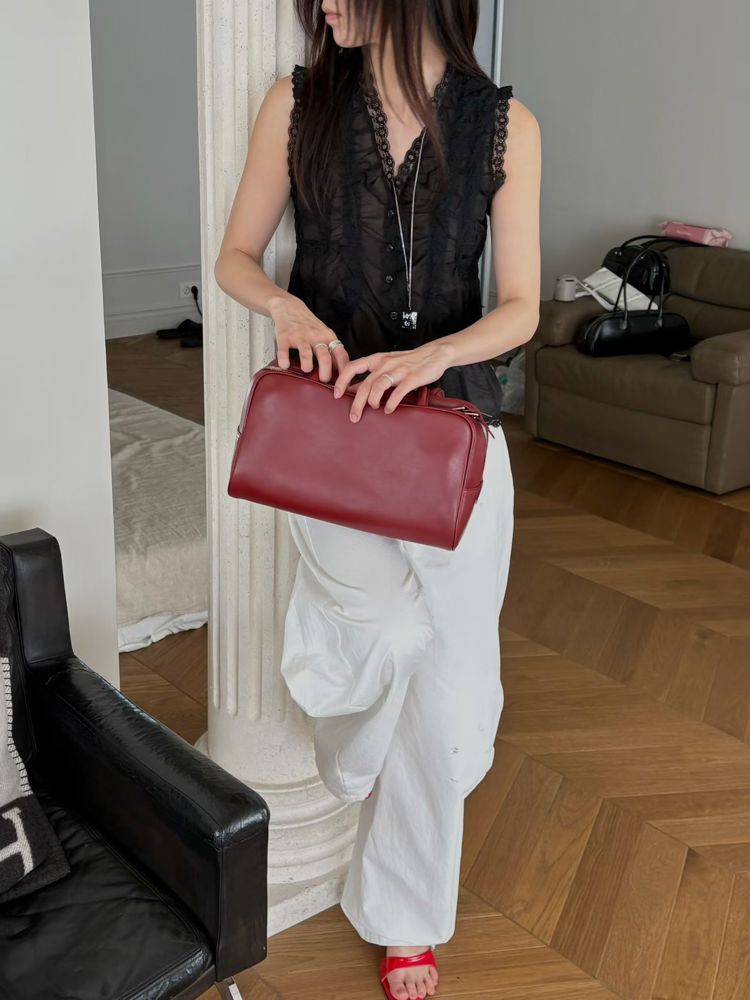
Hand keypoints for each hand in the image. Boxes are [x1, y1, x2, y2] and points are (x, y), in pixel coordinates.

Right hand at [268, 294, 348, 380]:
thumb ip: (332, 351)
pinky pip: (284, 351)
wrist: (289, 307)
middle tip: (323, 381)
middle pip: (325, 357)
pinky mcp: (284, 337)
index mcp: (328, 337)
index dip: (343, 370)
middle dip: (325, 373)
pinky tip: (285, 366)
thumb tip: (341, 373)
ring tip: (306, 370)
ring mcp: (299, 336)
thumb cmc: (309, 325)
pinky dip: (284, 361)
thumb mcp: (325, 335)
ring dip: (307, 366)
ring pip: (306, 353)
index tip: (342, 383)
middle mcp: (315, 337)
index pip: (341, 355)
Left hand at [332, 342, 453, 421]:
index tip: (336, 394)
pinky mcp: (412, 378)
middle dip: (357, 403)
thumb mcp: (386, 364)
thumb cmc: (408, 361)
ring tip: (374, 408)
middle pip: (364, 384)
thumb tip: (352, 390)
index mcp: (376, 359)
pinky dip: (391, 402)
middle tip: (354, 416)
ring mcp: (398, 370)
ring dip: (373, 401)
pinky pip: (398, 391)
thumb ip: (371, 376)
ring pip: (378, 386)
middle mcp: (385, 364)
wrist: (434, 353)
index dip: (342, 381)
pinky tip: (389, 409)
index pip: (352, 367)